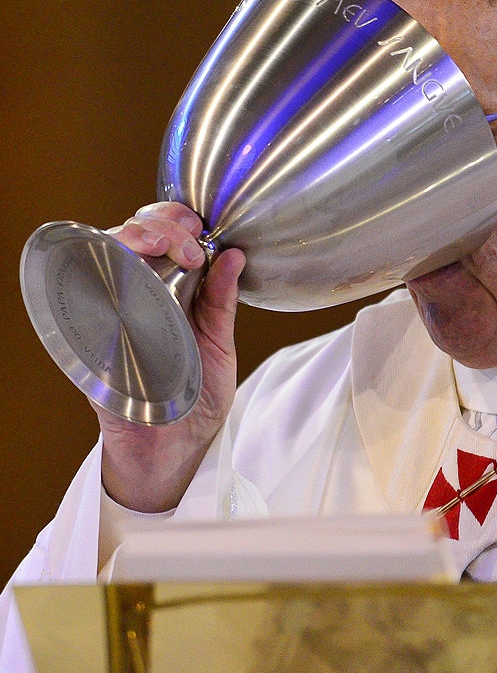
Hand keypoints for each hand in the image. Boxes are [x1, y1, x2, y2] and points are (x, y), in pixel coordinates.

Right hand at [96, 202, 245, 511]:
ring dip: (131, 239)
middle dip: (159, 224)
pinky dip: (98, 275)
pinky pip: (84, 298)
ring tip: (159, 246)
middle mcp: (140, 296)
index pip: (166, 237)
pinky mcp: (93, 338)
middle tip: (185, 243)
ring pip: (105, 254)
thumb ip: (223, 302)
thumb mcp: (220, 345)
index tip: (200, 231)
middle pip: (134, 235)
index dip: (178, 222)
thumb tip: (235, 256)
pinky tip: (123, 271)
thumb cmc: (195, 398)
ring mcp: (113, 313)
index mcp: (174, 292)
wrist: (174, 449)